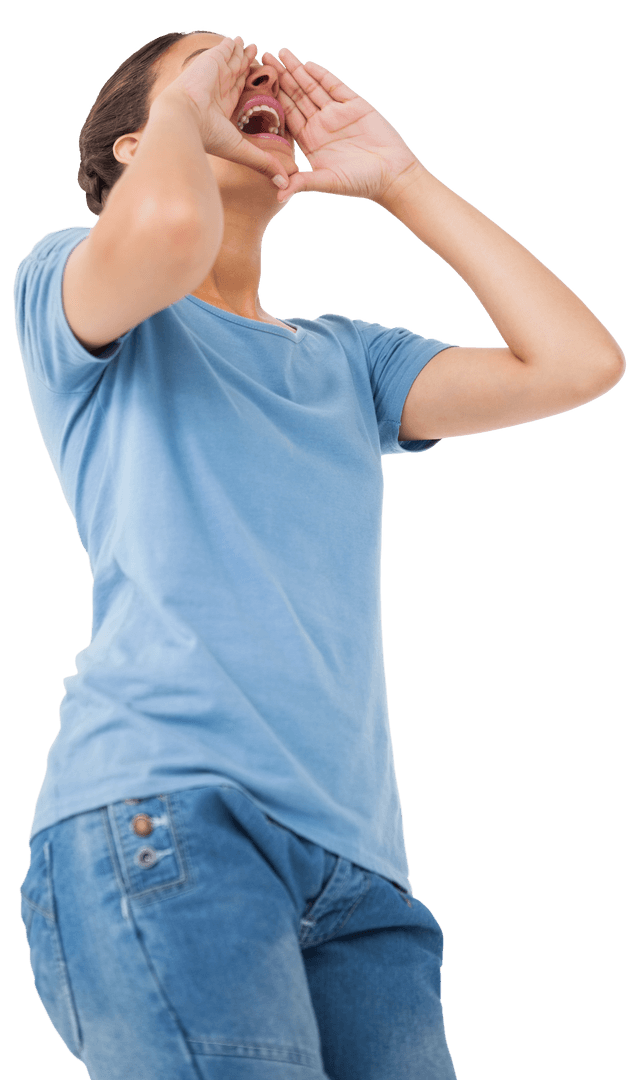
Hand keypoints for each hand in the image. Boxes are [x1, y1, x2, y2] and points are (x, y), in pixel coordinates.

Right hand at [155, 36, 293, 186]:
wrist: (183, 118)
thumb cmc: (209, 138)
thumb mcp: (243, 151)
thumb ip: (264, 162)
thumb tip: (285, 186)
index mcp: (222, 109)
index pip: (240, 96)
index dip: (250, 90)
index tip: (260, 86)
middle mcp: (218, 91)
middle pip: (237, 76)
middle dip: (247, 67)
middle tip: (258, 59)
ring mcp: (215, 74)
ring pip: (232, 61)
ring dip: (242, 54)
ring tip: (252, 46)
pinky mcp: (213, 60)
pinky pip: (225, 49)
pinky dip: (232, 45)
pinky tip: (239, 40)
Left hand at [262, 48, 422, 202]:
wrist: (392, 174)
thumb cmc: (360, 182)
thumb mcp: (328, 182)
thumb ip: (303, 183)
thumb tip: (279, 196)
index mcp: (310, 141)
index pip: (287, 116)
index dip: (273, 100)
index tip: (257, 85)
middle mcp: (321, 124)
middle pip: (296, 96)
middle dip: (281, 77)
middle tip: (263, 57)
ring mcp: (337, 113)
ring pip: (312, 87)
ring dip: (297, 70)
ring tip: (281, 52)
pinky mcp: (354, 105)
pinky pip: (335, 87)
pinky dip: (322, 76)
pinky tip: (308, 65)